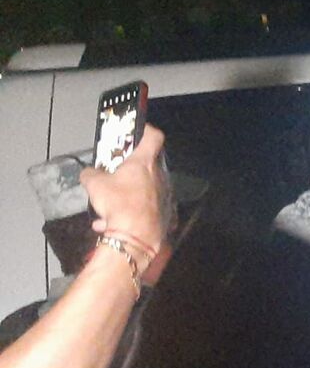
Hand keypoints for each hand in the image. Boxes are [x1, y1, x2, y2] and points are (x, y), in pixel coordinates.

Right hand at [80, 125, 168, 263]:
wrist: (135, 237)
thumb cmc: (118, 202)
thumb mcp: (95, 184)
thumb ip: (90, 174)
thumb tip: (88, 173)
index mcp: (144, 163)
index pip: (153, 137)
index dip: (146, 130)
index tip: (137, 130)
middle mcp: (159, 177)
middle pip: (147, 166)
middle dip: (129, 169)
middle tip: (113, 174)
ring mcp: (163, 196)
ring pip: (142, 190)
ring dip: (125, 195)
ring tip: (106, 207)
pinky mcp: (163, 215)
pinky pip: (142, 210)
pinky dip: (126, 215)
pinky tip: (108, 225)